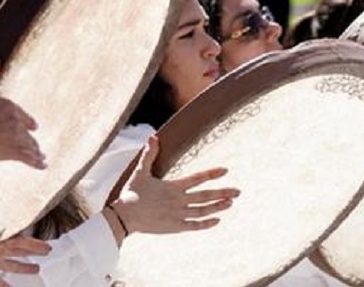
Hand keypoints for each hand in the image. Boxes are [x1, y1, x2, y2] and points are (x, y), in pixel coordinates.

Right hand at [0, 54, 45, 168]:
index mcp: (9, 107)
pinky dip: (37, 162)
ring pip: (29, 146)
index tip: (34, 126)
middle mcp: (16, 123)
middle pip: (26, 133)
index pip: (22, 116)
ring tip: (41, 157)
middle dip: (31, 140)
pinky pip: (29, 158)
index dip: (27, 122)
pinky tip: (43, 165)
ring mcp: (17, 138)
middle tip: (37, 146)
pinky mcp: (13, 153)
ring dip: (35, 151)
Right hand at [112, 135, 238, 234]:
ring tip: (230, 203)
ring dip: (218, 207)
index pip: (197, 178)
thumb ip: (149, 155)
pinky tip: (217, 220)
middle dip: (222, 192)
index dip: (212, 173)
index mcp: (172, 186)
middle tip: (238, 191)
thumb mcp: (140, 172)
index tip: (225, 170)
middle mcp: (178, 200)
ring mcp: (178, 215)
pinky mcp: (174, 227)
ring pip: (203, 211)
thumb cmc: (131, 193)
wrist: (125, 216)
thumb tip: (153, 137)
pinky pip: (194, 226)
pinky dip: (206, 223)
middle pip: (205, 196)